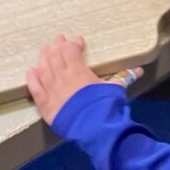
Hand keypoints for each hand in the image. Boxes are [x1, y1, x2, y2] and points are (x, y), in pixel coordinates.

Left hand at [26, 35, 143, 124]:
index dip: (73, 43)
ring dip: (43, 57)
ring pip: (43, 68)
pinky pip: (34, 88)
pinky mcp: (45, 104)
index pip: (71, 50)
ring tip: (45, 51)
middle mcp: (62, 77)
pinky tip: (31, 70)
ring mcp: (52, 90)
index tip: (77, 41)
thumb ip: (124, 77)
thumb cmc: (106, 107)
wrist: (95, 129)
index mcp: (79, 71)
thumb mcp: (116, 90)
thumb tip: (139, 70)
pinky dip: (31, 78)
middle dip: (56, 45)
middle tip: (58, 39)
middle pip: (55, 55)